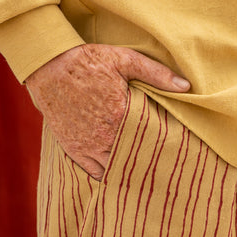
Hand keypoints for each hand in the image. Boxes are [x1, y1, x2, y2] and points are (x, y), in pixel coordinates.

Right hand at [25, 44, 189, 179]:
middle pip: (136, 159)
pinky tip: (121, 174)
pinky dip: (109, 176)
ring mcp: (89, 146)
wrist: (49, 67)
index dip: (166, 147)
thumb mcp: (124, 59)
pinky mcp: (74, 150)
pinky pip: (96, 173)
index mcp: (122, 116)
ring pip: (117, 170)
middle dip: (151, 163)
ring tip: (146, 172)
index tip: (179, 151)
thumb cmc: (88, 61)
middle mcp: (106, 136)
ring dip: (131, 171)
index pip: (153, 141)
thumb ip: (157, 74)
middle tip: (167, 169)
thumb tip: (186, 86)